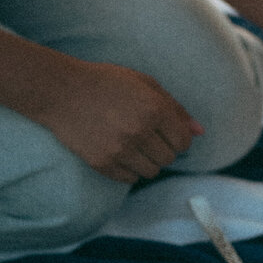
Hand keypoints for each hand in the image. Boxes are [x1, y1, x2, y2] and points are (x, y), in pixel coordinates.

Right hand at [40, 57, 203, 183]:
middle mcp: (140, 131)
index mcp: (154, 109)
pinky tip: (120, 152)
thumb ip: (175, 108)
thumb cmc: (107, 83)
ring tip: (134, 144)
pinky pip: (130, 179)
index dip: (179, 138)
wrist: (63, 92)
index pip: (183, 141)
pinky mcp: (102, 163)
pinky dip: (130, 170)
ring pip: (151, 171)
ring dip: (148, 161)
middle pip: (169, 158)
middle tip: (148, 136)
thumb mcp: (146, 84)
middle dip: (163, 149)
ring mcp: (120, 150)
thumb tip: (200, 131)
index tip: (168, 133)